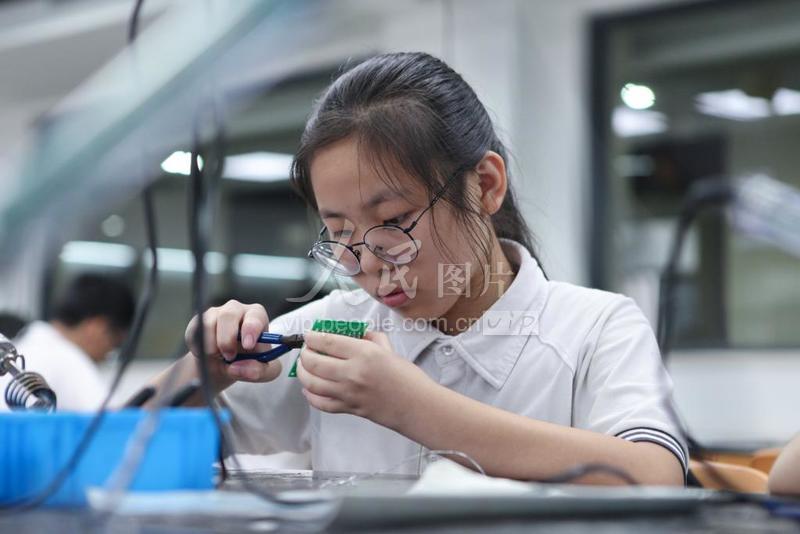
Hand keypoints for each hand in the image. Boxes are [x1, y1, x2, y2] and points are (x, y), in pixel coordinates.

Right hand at [185, 300, 281, 386]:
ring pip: (208, 324)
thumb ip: (257, 370)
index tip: (248, 346)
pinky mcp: (199, 321)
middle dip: (227, 340)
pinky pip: (195, 333)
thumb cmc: (250, 361)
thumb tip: (237, 367)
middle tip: (229, 357)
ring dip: (212, 346)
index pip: (255, 316)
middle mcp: (236, 309)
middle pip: (229, 316)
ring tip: (219, 357)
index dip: (251, 329)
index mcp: (257, 316)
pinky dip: (200, 349)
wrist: (226, 363)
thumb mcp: (263, 371)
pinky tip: (208, 355)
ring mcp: (216, 313)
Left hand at [296, 330, 433, 429]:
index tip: (309, 335)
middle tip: (306, 349)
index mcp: (364, 354)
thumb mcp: (389, 349)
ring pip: (311, 383)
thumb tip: (353, 334)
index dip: (312, 337)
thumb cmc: (407, 377)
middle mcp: (352, 373)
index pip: (327, 341)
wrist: (416, 406)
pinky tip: (309, 388)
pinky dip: (310, 395)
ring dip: (302, 372)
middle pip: (314, 362)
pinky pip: (320, 403)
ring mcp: (348, 393)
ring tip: (303, 366)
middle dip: (304, 353)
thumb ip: (369, 338)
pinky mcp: (348, 409)